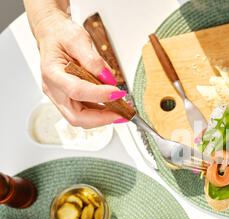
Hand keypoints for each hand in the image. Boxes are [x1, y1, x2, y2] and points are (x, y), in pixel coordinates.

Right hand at [35, 13, 125, 127]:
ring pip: (81, 119)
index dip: (99, 94)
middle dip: (101, 118)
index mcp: (52, 73)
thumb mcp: (77, 39)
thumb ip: (93, 60)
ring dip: (103, 117)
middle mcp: (54, 90)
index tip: (118, 93)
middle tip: (123, 113)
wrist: (52, 36)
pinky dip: (101, 113)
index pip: (76, 90)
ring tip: (122, 110)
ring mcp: (60, 98)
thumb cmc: (61, 36)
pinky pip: (85, 113)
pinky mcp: (69, 100)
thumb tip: (107, 78)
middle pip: (76, 116)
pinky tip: (114, 106)